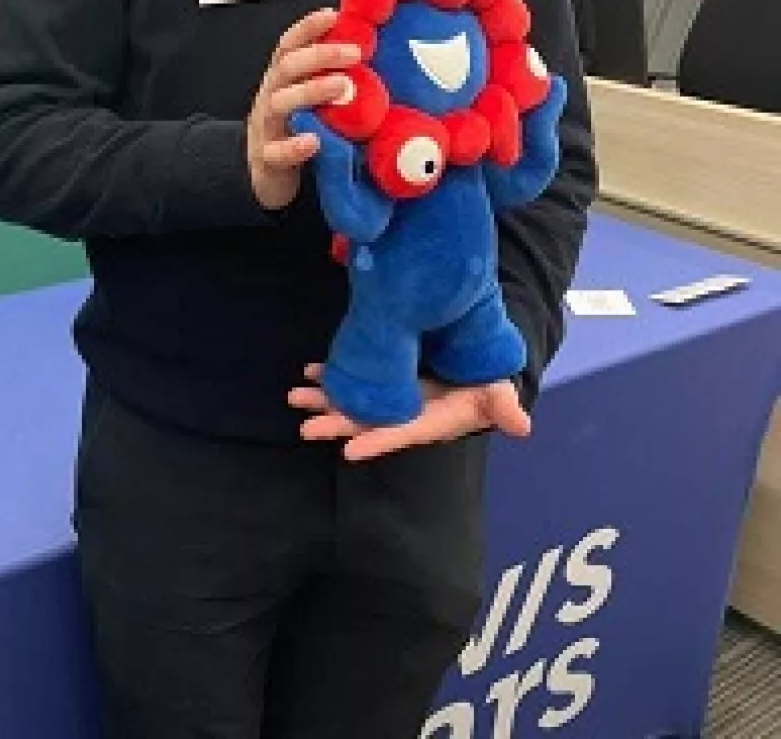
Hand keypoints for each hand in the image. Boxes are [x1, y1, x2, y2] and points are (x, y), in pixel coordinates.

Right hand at [247, 10, 362, 211]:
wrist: (263, 170)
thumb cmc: (292, 126)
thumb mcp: (305, 96)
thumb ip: (326, 75)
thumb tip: (365, 49)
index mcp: (282, 79)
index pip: (289, 46)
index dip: (308, 28)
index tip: (332, 15)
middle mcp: (272, 96)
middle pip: (287, 68)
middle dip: (319, 56)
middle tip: (354, 52)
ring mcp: (267, 126)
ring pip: (281, 103)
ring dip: (311, 91)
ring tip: (342, 86)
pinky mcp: (268, 158)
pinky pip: (277, 151)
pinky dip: (295, 146)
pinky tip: (313, 141)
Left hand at [288, 364, 530, 460]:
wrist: (474, 367)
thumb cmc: (486, 384)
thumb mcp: (497, 392)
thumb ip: (504, 406)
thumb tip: (523, 426)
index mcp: (429, 421)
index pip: (401, 433)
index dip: (377, 441)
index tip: (349, 451)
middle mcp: (404, 412)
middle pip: (367, 422)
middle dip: (336, 424)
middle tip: (304, 428)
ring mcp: (391, 395)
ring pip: (354, 401)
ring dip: (325, 400)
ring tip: (295, 396)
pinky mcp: (385, 376)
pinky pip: (356, 377)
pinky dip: (333, 373)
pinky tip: (311, 370)